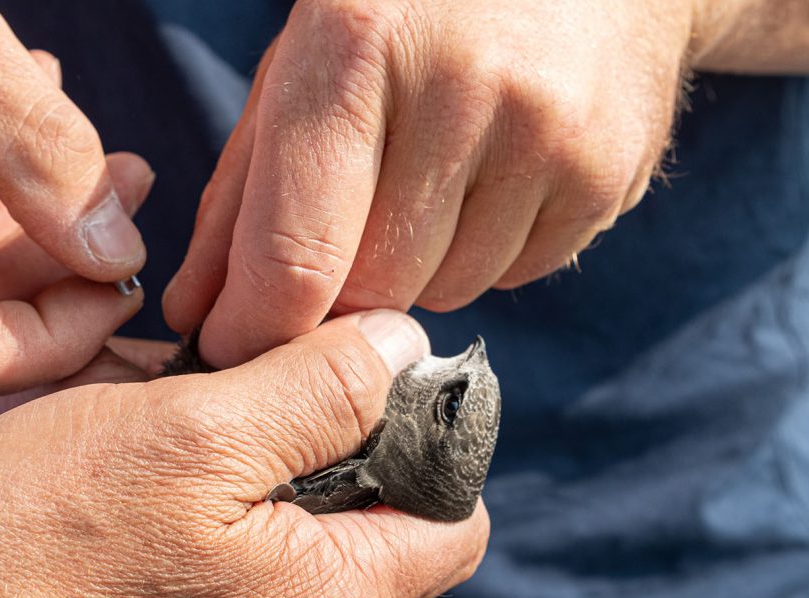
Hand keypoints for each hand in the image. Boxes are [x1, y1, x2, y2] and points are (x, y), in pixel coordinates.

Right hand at [0, 311, 488, 597]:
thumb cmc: (20, 544)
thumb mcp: (181, 429)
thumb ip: (316, 390)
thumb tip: (404, 347)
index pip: (454, 524)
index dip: (425, 445)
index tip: (360, 394)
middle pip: (381, 564)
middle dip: (337, 485)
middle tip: (255, 431)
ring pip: (301, 597)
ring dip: (266, 530)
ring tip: (178, 486)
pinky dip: (212, 580)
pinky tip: (138, 549)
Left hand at [164, 0, 693, 366]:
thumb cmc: (406, 13)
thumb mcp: (300, 65)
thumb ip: (241, 197)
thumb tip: (199, 318)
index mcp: (360, 43)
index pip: (295, 255)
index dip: (254, 329)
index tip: (234, 353)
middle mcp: (463, 87)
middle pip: (372, 288)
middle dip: (340, 288)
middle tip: (341, 233)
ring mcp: (550, 133)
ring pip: (446, 291)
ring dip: (419, 267)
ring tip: (431, 175)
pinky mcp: (609, 174)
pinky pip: (515, 275)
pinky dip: (487, 249)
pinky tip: (493, 173)